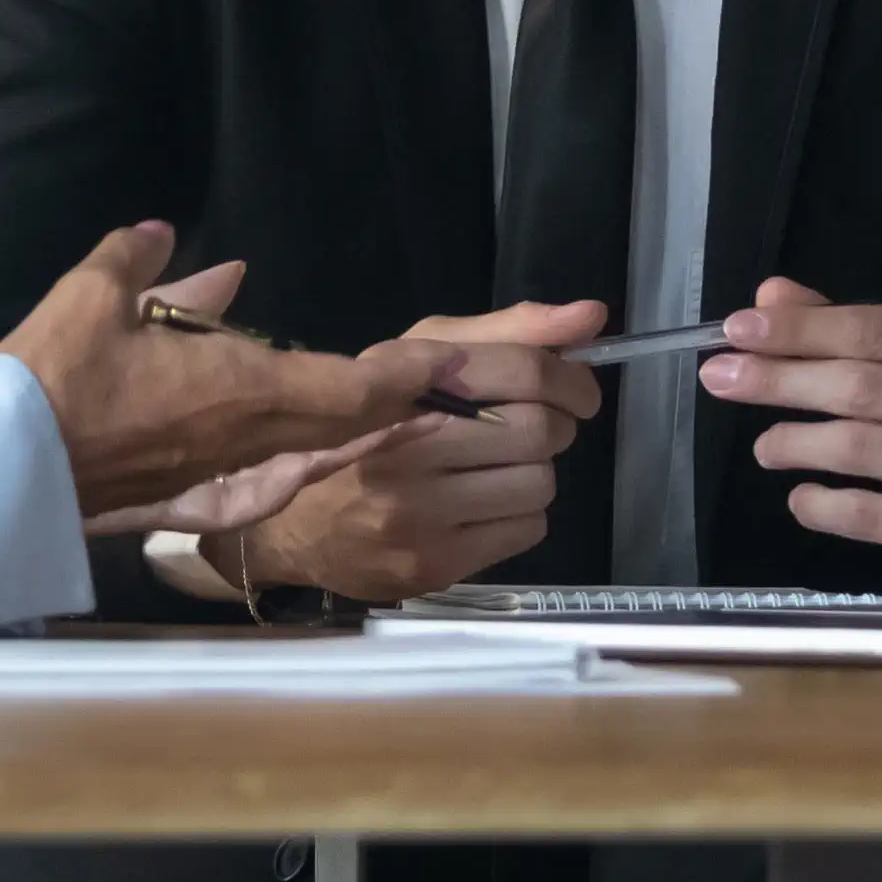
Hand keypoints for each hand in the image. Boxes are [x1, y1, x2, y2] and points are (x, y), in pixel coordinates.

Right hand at [0, 228, 427, 509]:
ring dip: (360, 436)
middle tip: (444, 389)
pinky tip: (308, 468)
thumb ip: (143, 261)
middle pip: (348, 424)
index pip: (357, 383)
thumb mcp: (95, 294)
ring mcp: (224, 479)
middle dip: (400, 404)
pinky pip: (264, 489)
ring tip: (402, 420)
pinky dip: (299, 472)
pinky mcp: (191, 506)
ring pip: (312, 456)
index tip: (454, 362)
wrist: (4, 472)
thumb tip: (169, 239)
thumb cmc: (55, 379)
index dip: (412, 374)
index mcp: (246, 386)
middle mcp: (251, 440)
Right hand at [160, 301, 608, 601]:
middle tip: (532, 429)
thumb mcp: (416, 361)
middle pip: (538, 430)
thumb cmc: (363, 430)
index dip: (568, 377)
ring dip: (535, 473)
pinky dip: (520, 513)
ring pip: (539, 484)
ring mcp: (418, 513)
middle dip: (553, 426)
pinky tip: (482, 506)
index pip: (520, 370)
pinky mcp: (433, 565)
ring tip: (498, 469)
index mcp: (400, 384)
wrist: (289, 524)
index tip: (577, 390)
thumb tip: (591, 316)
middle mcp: (406, 447)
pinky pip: (527, 529)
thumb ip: (507, 333)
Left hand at [711, 275, 881, 557]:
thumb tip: (772, 297)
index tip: (740, 327)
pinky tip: (802, 498)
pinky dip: (826, 506)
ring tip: (765, 445)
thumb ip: (853, 326)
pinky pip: (873, 517)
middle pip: (860, 385)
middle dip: (781, 378)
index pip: (873, 332)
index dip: (801, 329)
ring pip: (862, 447)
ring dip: (797, 441)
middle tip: (720, 376)